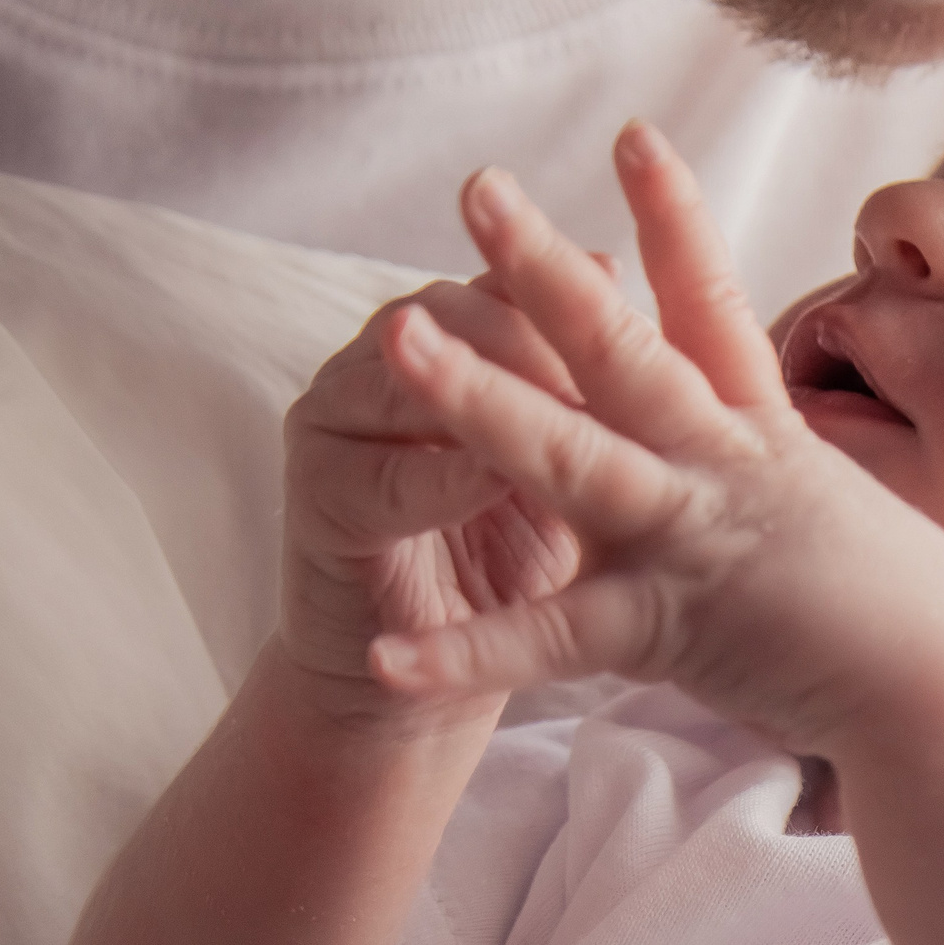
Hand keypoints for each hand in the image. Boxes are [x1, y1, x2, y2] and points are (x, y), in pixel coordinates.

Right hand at [279, 271, 587, 731]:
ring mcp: (336, 419)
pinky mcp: (316, 498)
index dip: (567, 286)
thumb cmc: (522, 547)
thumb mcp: (571, 455)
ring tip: (554, 403)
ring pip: (408, 378)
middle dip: (529, 328)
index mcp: (450, 330)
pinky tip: (490, 476)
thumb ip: (583, 376)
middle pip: (457, 313)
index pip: (507, 282)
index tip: (627, 290)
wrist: (436, 673)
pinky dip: (441, 478)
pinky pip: (382, 478)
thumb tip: (617, 271)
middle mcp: (381, 356)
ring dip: (481, 387)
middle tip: (602, 346)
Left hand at [366, 122, 943, 756]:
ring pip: (570, 455)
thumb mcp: (834, 517)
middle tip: (476, 185)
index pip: (711, 303)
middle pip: (621, 347)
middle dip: (544, 267)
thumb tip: (752, 458)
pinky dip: (469, 654)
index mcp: (762, 436)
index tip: (633, 134)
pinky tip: (383, 656)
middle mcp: (725, 464)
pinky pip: (554, 641)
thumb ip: (773, 479)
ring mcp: (696, 536)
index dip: (672, 215)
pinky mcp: (672, 626)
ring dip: (478, 396)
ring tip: (393, 341)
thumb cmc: (911, 613)